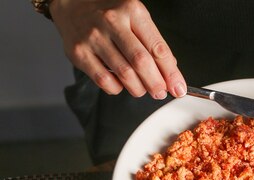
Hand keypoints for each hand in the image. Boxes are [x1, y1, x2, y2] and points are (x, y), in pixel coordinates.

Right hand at [50, 0, 186, 98]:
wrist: (71, 1)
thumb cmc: (109, 11)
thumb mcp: (135, 17)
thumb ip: (152, 42)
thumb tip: (170, 71)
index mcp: (132, 11)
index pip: (158, 48)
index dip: (171, 73)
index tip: (178, 88)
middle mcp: (112, 22)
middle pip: (142, 63)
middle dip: (156, 84)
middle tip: (160, 92)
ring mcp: (94, 37)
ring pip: (125, 75)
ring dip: (139, 89)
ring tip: (142, 89)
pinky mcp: (79, 52)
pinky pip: (105, 81)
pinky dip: (118, 89)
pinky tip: (120, 84)